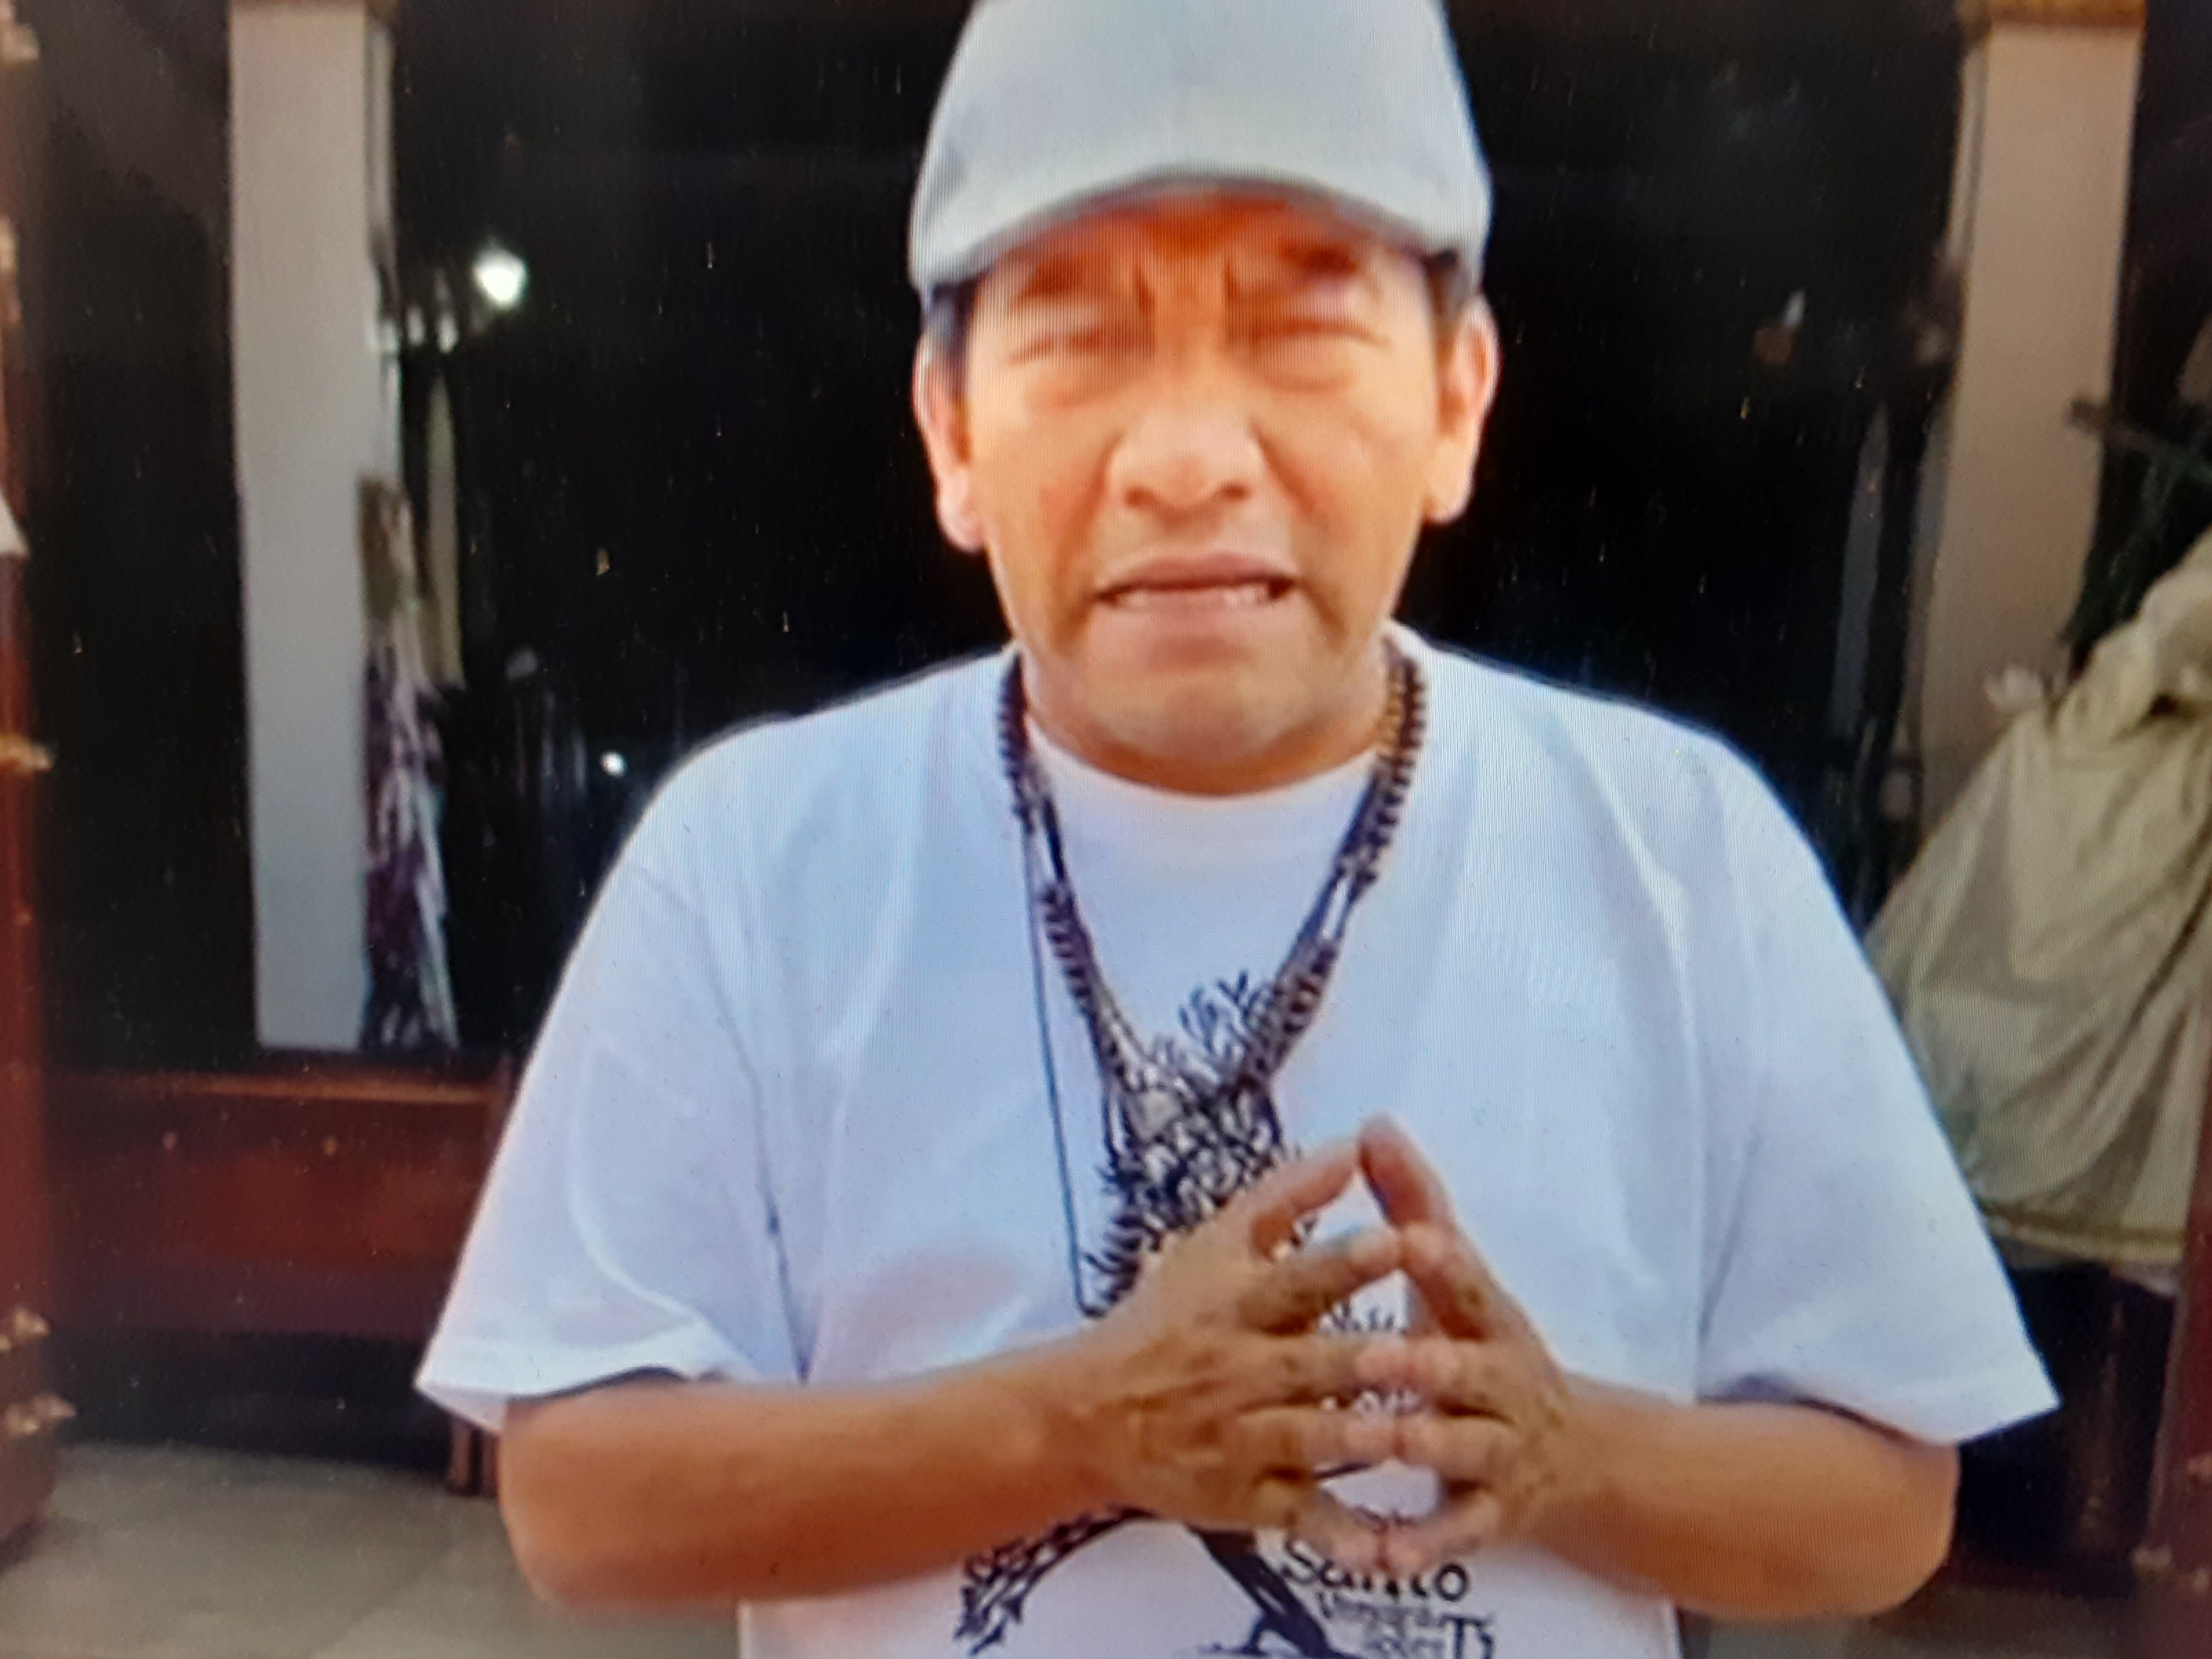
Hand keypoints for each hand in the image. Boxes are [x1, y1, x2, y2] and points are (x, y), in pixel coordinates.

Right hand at [1054, 1143, 1404, 1564]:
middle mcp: (1243, 1371)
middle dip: (1366, 1360)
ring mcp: (1247, 1439)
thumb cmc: (1163, 1318)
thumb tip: (1352, 1145)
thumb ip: (1286, 1195)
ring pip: (1311, 1441)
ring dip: (1360, 1441)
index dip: (1347, 1262)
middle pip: (1312, 1363)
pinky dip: (1342, 1538)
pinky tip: (1387, 1553)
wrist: (1087, 1415)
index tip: (1398, 1240)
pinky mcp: (1250, 1499)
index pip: (1299, 1278)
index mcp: (1239, 1304)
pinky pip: (1302, 1519)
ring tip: (1411, 1440)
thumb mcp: (1214, 1245)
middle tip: (1427, 1352)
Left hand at [1352, 1119, 1594, 1577]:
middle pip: (1468, 1369)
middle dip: (1424, 1362)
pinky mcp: (1492, 1514)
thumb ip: (1411, 1208)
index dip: (1446, 1261)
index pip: (1469, 1284)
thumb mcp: (1455, 1283)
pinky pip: (1457, 1532)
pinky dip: (1422, 1543)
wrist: (1578, 1456)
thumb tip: (1373, 1123)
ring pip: (1465, 1446)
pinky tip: (1383, 1554)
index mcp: (1487, 1318)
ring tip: (1381, 1440)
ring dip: (1424, 1443)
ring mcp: (1502, 1449)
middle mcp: (1502, 1380)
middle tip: (1374, 1356)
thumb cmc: (1483, 1348)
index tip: (1416, 1238)